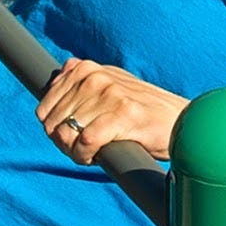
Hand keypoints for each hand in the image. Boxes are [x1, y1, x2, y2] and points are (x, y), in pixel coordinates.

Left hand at [32, 56, 181, 169]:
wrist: (180, 120)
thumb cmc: (142, 110)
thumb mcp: (111, 84)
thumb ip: (83, 80)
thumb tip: (58, 75)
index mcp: (86, 69)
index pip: (44, 109)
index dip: (54, 130)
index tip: (72, 138)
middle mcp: (95, 77)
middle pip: (53, 124)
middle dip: (64, 144)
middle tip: (84, 149)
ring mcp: (109, 94)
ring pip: (66, 134)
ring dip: (76, 152)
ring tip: (93, 151)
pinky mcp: (123, 114)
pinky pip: (85, 142)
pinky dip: (86, 155)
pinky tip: (98, 156)